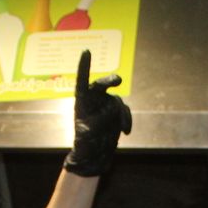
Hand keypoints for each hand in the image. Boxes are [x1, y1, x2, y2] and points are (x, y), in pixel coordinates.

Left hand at [64, 49, 131, 176]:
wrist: (96, 156)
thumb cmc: (85, 146)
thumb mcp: (85, 138)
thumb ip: (92, 127)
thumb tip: (102, 119)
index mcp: (81, 102)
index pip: (82, 81)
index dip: (84, 66)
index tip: (86, 51)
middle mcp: (94, 101)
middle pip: (101, 85)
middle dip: (110, 80)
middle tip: (118, 81)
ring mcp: (106, 105)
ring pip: (117, 102)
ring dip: (121, 114)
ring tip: (122, 128)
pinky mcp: (116, 112)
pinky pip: (124, 111)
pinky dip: (126, 120)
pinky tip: (125, 132)